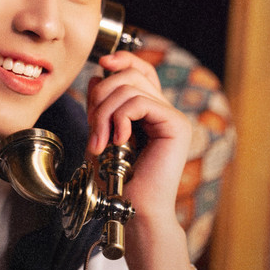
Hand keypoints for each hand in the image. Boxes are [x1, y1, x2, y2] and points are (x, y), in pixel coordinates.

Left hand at [85, 51, 191, 224]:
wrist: (132, 210)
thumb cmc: (116, 180)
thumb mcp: (101, 134)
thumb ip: (101, 106)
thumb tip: (97, 76)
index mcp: (151, 110)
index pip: (141, 70)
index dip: (123, 59)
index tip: (102, 63)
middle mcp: (165, 110)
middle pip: (131, 74)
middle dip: (102, 95)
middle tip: (93, 128)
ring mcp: (173, 117)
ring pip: (130, 87)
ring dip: (105, 112)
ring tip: (100, 142)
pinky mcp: (176, 125)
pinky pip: (140, 102)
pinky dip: (119, 118)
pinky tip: (118, 140)